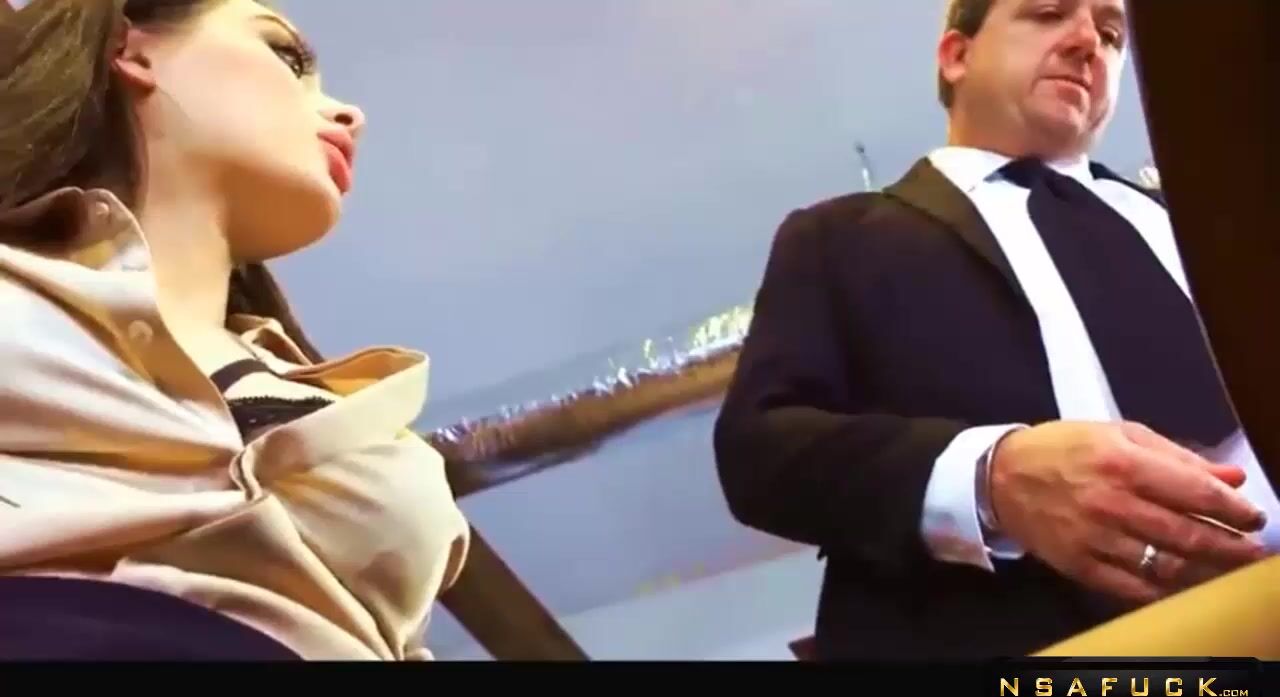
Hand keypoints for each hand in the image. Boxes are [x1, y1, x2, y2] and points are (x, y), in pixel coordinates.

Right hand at [988, 421, 1269, 603]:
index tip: (1254, 517)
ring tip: (1228, 569)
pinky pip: (1132, 586)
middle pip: (1186, 533)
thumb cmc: (1064, 448)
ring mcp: (1094, 537)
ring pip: (1165, 564)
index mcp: (1121, 462)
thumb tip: (1230, 476)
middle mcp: (1110, 502)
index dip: (1232, 507)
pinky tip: (1185, 584)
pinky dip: (1165, 589)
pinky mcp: (1079, 565)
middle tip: (1253, 551)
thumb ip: (1176, 456)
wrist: (999, 476)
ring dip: (1206, 571)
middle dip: (1230, 545)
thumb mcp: (1118, 435)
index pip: (1194, 490)